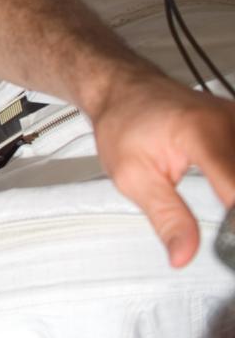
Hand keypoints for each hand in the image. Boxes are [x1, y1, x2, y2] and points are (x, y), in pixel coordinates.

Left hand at [91, 71, 234, 266]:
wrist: (122, 88)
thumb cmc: (121, 122)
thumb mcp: (133, 177)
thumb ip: (166, 218)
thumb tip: (183, 255)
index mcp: (201, 132)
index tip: (228, 241)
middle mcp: (229, 122)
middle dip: (234, 214)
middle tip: (224, 233)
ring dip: (233, 196)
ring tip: (223, 213)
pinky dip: (234, 182)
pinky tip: (228, 194)